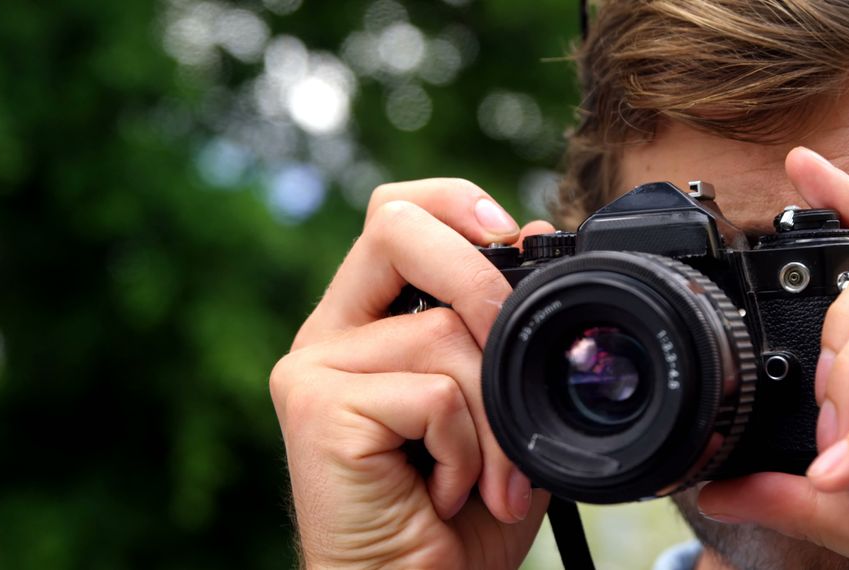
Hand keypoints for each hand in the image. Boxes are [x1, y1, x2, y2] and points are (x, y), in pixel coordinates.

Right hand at [270, 178, 552, 567]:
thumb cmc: (456, 515)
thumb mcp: (500, 409)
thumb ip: (504, 330)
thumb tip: (535, 232)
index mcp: (368, 323)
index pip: (396, 215)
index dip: (453, 202)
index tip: (512, 232)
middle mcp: (331, 335)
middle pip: (395, 226)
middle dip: (479, 279)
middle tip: (512, 355)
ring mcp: (313, 368)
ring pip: (444, 334)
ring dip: (495, 420)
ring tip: (485, 481)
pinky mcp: (314, 408)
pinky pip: (433, 395)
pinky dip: (467, 452)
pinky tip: (444, 494)